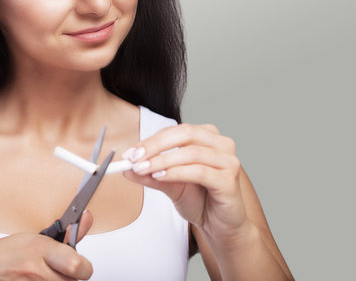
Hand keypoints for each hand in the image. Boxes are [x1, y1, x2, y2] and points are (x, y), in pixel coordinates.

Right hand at [0, 211, 93, 280]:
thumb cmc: (0, 255)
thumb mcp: (33, 238)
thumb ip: (64, 236)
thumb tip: (87, 218)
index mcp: (39, 248)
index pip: (80, 267)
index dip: (84, 269)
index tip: (81, 266)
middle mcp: (34, 270)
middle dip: (67, 278)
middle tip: (55, 271)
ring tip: (40, 277)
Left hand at [123, 124, 249, 242]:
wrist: (220, 226)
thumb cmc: (200, 201)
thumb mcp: (169, 185)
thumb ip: (150, 174)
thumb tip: (126, 167)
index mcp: (207, 137)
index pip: (175, 131)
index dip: (150, 140)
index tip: (130, 153)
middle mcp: (221, 144)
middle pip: (185, 134)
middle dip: (155, 146)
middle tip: (134, 158)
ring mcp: (228, 161)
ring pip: (191, 153)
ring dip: (162, 160)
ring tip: (143, 169)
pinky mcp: (229, 180)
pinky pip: (199, 171)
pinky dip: (176, 173)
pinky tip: (160, 177)